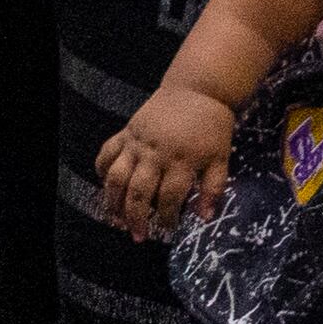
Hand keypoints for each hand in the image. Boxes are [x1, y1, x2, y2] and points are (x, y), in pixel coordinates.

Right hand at [98, 87, 233, 238]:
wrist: (198, 88)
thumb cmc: (212, 126)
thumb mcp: (221, 157)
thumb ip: (214, 188)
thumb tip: (204, 218)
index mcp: (181, 160)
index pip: (169, 198)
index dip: (167, 218)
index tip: (168, 230)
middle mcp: (155, 153)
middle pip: (139, 192)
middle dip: (136, 218)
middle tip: (139, 235)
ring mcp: (137, 142)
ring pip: (117, 177)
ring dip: (114, 201)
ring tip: (117, 219)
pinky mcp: (127, 131)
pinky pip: (106, 152)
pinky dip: (101, 168)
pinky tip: (105, 185)